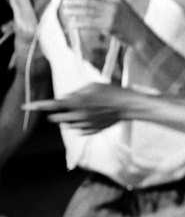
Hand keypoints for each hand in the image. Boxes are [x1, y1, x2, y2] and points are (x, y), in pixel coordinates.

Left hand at [27, 83, 143, 133]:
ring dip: (70, 118)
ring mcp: (84, 125)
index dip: (37, 106)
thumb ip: (76, 92)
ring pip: (67, 124)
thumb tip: (65, 99)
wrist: (127, 106)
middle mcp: (78, 116)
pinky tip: (93, 116)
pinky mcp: (90, 131)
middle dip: (58, 113)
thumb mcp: (92, 86)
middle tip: (69, 106)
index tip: (26, 106)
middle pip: (56, 118)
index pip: (52, 105)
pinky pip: (78, 129)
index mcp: (77, 102)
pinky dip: (81, 123)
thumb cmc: (111, 92)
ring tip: (86, 109)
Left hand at [59, 0, 142, 43]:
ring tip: (65, 11)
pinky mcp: (108, 26)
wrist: (141, 35)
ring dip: (74, 12)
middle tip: (65, 2)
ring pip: (87, 12)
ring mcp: (111, 16)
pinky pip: (89, 24)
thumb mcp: (121, 7)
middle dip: (75, 1)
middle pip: (89, 1)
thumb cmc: (130, 22)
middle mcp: (113, 5)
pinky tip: (72, 24)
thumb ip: (106, 1)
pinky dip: (79, 24)